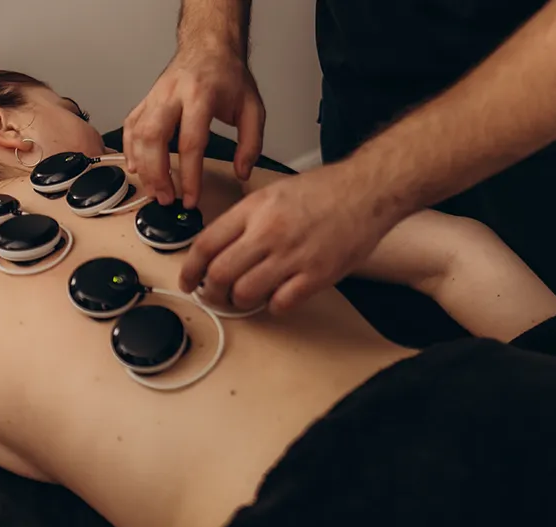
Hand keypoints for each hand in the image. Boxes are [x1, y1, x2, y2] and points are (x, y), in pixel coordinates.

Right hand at [124, 46, 264, 207]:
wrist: (209, 45)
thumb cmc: (229, 76)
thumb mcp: (253, 108)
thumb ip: (251, 143)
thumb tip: (242, 172)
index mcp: (202, 96)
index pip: (191, 143)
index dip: (190, 176)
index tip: (191, 198)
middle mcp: (173, 95)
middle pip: (154, 138)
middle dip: (157, 174)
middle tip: (167, 198)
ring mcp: (156, 96)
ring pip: (137, 134)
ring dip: (143, 167)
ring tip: (155, 190)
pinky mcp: (146, 99)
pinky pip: (130, 126)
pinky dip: (129, 149)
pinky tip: (135, 168)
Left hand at [179, 161, 399, 314]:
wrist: (367, 191)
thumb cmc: (323, 192)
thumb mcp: (272, 193)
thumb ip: (244, 220)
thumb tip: (217, 248)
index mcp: (254, 210)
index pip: (205, 245)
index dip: (189, 270)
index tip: (188, 281)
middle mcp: (268, 232)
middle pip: (219, 274)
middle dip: (211, 291)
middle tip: (215, 295)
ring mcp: (293, 256)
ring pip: (245, 294)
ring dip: (240, 301)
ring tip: (247, 296)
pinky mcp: (316, 276)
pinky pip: (280, 304)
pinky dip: (273, 306)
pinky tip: (277, 296)